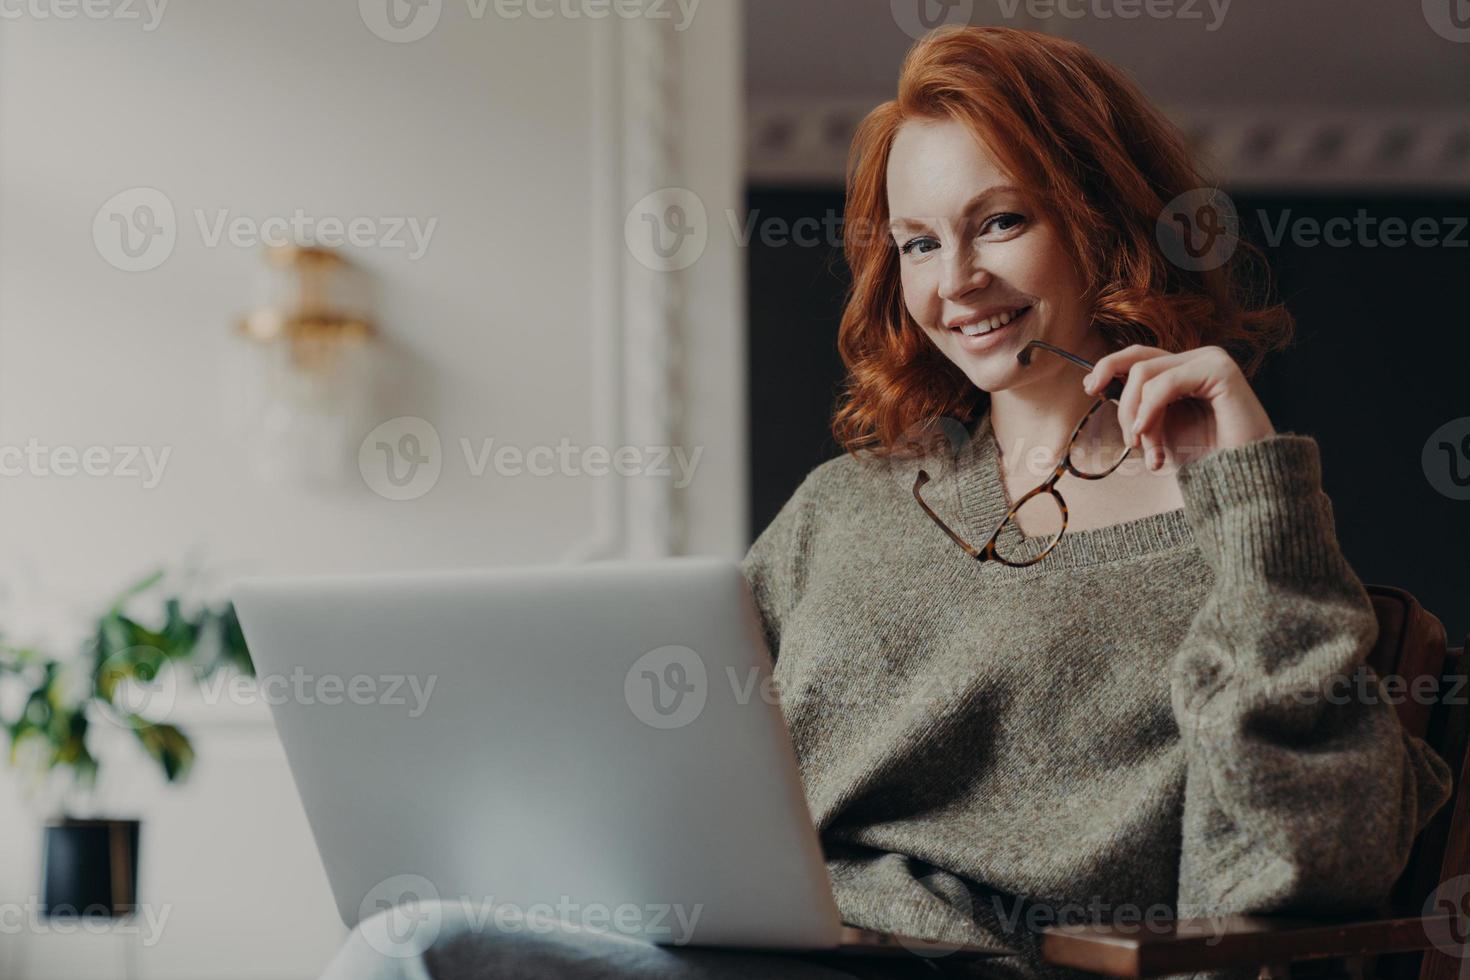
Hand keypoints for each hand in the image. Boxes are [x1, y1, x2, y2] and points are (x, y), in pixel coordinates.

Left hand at [1081, 345, 1275, 471]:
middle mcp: (1197, 358)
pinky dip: (1149, 411)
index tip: (1090, 388)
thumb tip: (1097, 382)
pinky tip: (1147, 436)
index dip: (1108, 366)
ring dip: (1138, 418)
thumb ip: (1137, 403)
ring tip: (1149, 451)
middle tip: (1129, 439)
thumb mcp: (1158, 428)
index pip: (1137, 356)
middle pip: (1136, 361)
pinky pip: (1164, 384)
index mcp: (1184, 369)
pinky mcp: (1220, 370)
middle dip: (1123, 403)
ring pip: (1144, 375)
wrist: (1241, 479)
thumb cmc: (1203, 457)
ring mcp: (1210, 360)